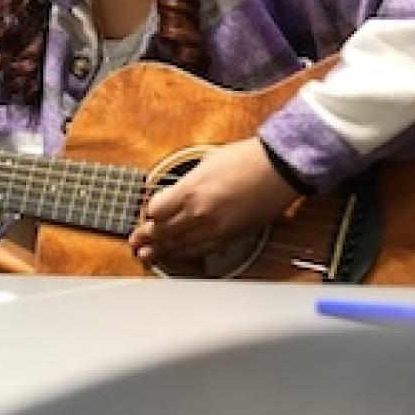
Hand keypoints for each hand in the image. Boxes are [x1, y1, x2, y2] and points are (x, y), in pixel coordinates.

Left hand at [128, 138, 300, 264]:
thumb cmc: (247, 159)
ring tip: (148, 255)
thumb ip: (188, 180)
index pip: (155, 212)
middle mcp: (199, 214)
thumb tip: (178, 191)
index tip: (147, 213)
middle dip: (146, 237)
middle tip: (135, 242)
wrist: (278, 170)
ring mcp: (215, 229)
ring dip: (161, 251)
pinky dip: (185, 254)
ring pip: (179, 247)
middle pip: (163, 232)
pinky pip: (200, 251)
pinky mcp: (229, 238)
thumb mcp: (207, 161)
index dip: (148, 213)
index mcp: (190, 191)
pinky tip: (176, 255)